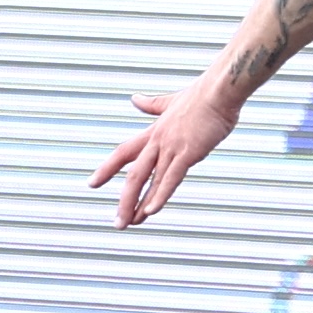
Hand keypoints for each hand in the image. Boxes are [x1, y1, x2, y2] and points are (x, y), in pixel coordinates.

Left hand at [88, 84, 242, 227]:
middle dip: (124, 200)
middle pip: (134, 175)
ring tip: (129, 223)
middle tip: (117, 222)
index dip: (107, 169)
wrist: (220, 89)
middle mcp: (158, 142)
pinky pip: (171, 177)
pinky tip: (151, 211)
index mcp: (154, 131)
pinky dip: (160, 195)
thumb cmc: (203, 94)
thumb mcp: (172, 101)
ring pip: (148, 180)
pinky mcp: (189, 152)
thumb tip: (135, 99)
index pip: (123, 153)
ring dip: (138, 204)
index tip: (93, 184)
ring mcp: (172, 147)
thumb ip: (152, 104)